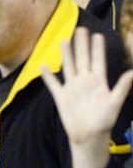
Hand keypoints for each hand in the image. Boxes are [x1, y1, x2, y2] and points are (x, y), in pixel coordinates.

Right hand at [41, 28, 132, 167]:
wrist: (88, 138)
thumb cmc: (104, 122)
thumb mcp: (114, 104)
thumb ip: (122, 88)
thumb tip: (132, 73)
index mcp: (98, 82)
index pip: (97, 60)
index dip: (97, 48)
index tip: (97, 35)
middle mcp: (85, 81)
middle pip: (82, 59)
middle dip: (81, 44)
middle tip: (81, 29)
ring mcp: (72, 88)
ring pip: (68, 66)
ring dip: (66, 54)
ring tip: (63, 40)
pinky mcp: (61, 96)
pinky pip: (53, 84)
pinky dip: (48, 76)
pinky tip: (42, 66)